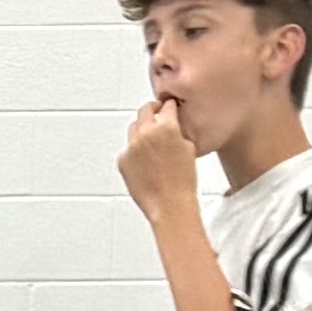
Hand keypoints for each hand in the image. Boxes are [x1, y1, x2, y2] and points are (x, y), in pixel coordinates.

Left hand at [117, 96, 202, 224]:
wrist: (170, 205)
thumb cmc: (182, 182)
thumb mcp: (189, 149)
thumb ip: (178, 132)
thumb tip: (172, 127)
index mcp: (167, 127)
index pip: (166, 106)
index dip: (169, 106)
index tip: (168, 106)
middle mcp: (146, 133)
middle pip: (144, 111)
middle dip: (151, 111)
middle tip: (155, 113)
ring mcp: (132, 146)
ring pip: (133, 129)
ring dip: (141, 131)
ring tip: (151, 144)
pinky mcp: (122, 160)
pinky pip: (128, 150)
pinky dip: (135, 152)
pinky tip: (145, 164)